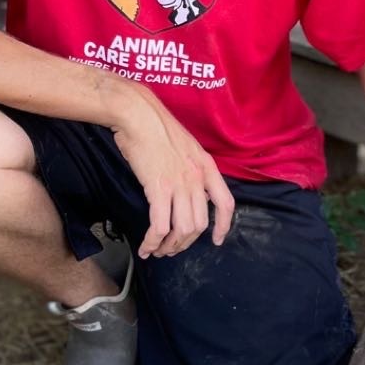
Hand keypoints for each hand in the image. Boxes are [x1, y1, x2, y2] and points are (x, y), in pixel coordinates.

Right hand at [112, 100, 234, 257]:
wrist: (138, 114)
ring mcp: (180, 184)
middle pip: (200, 224)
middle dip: (185, 242)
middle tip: (172, 249)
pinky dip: (153, 241)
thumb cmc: (156, 126)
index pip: (226, 203)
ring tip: (158, 250)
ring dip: (170, 245)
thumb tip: (187, 188)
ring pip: (183, 229)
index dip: (223, 226)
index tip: (216, 241)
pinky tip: (145, 247)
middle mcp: (197, 178)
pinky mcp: (159, 188)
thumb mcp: (186, 146)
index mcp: (207, 166)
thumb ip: (191, 167)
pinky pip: (160, 225)